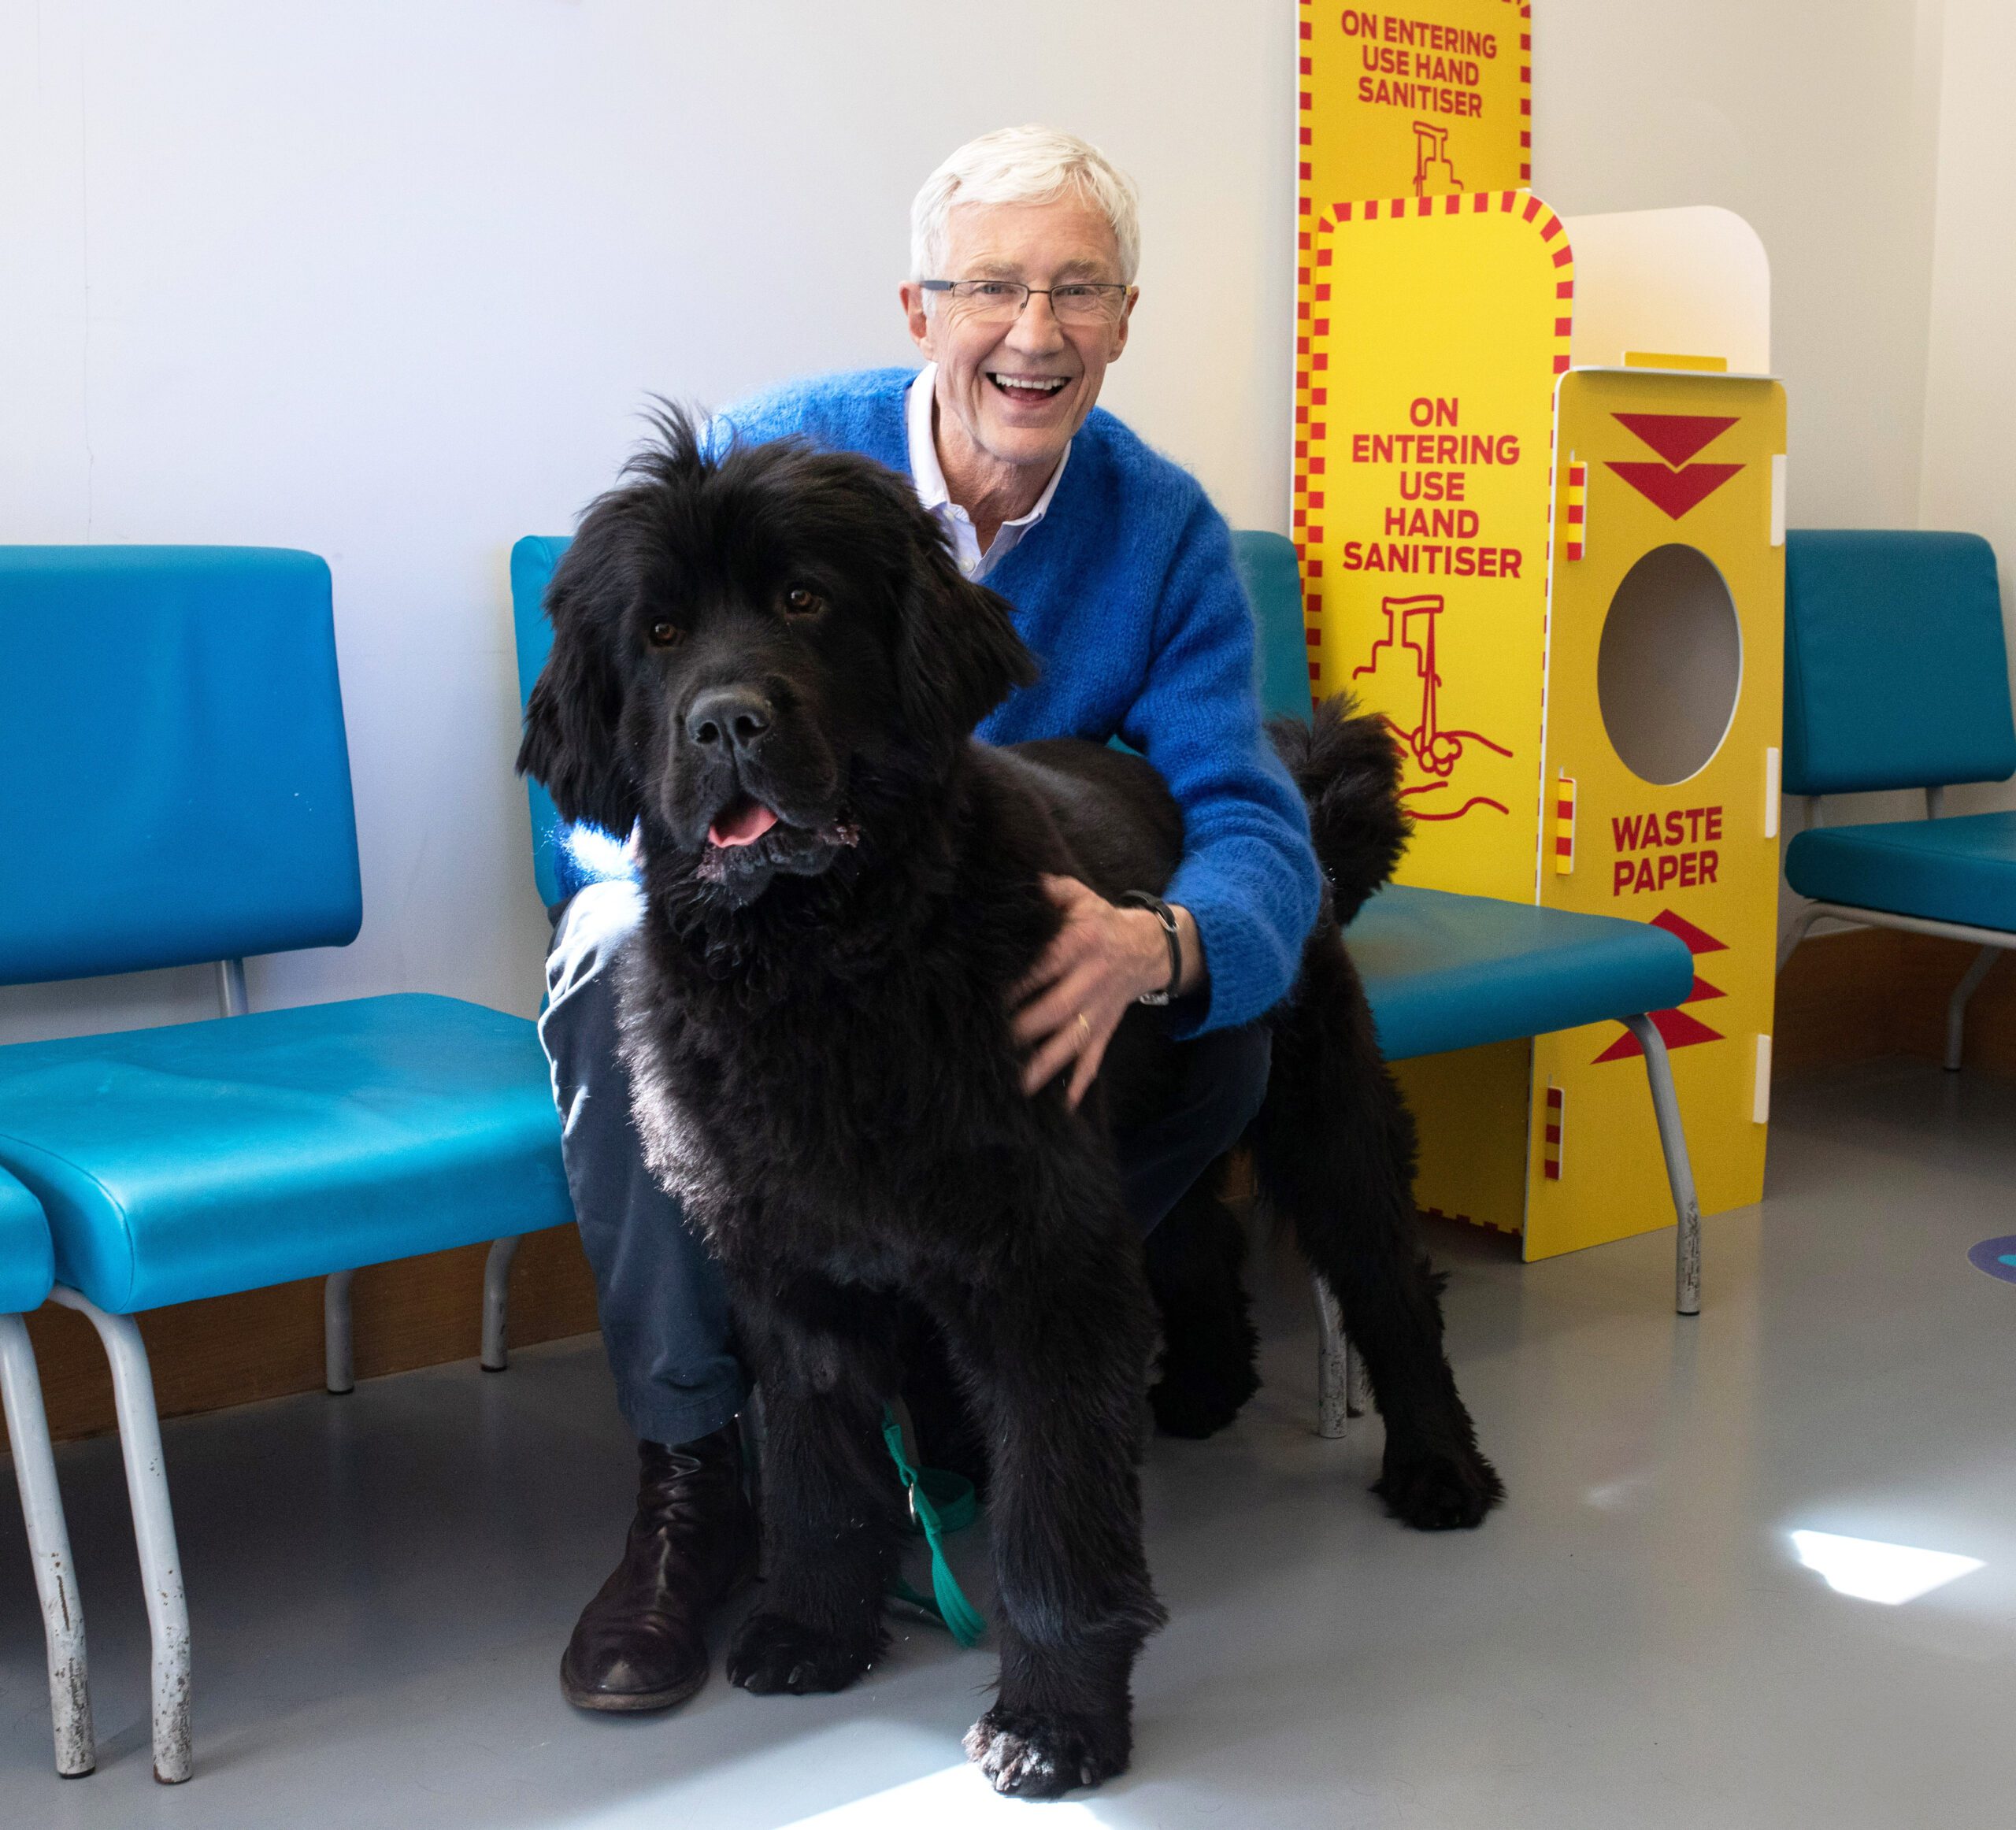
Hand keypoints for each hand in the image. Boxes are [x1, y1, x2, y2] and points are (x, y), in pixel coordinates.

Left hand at [1010, 875, 1186, 1108]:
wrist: (1151, 946)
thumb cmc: (1101, 921)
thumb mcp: (1078, 896)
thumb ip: (1047, 889)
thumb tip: (1017, 882)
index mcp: (1080, 944)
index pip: (1043, 967)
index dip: (1016, 985)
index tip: (985, 999)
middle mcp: (1090, 980)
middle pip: (1055, 1010)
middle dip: (1023, 1031)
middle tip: (989, 1047)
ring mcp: (1100, 1010)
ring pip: (1071, 1041)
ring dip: (1045, 1066)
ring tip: (1017, 1087)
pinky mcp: (1106, 1029)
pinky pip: (1093, 1060)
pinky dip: (1078, 1084)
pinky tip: (1061, 1107)